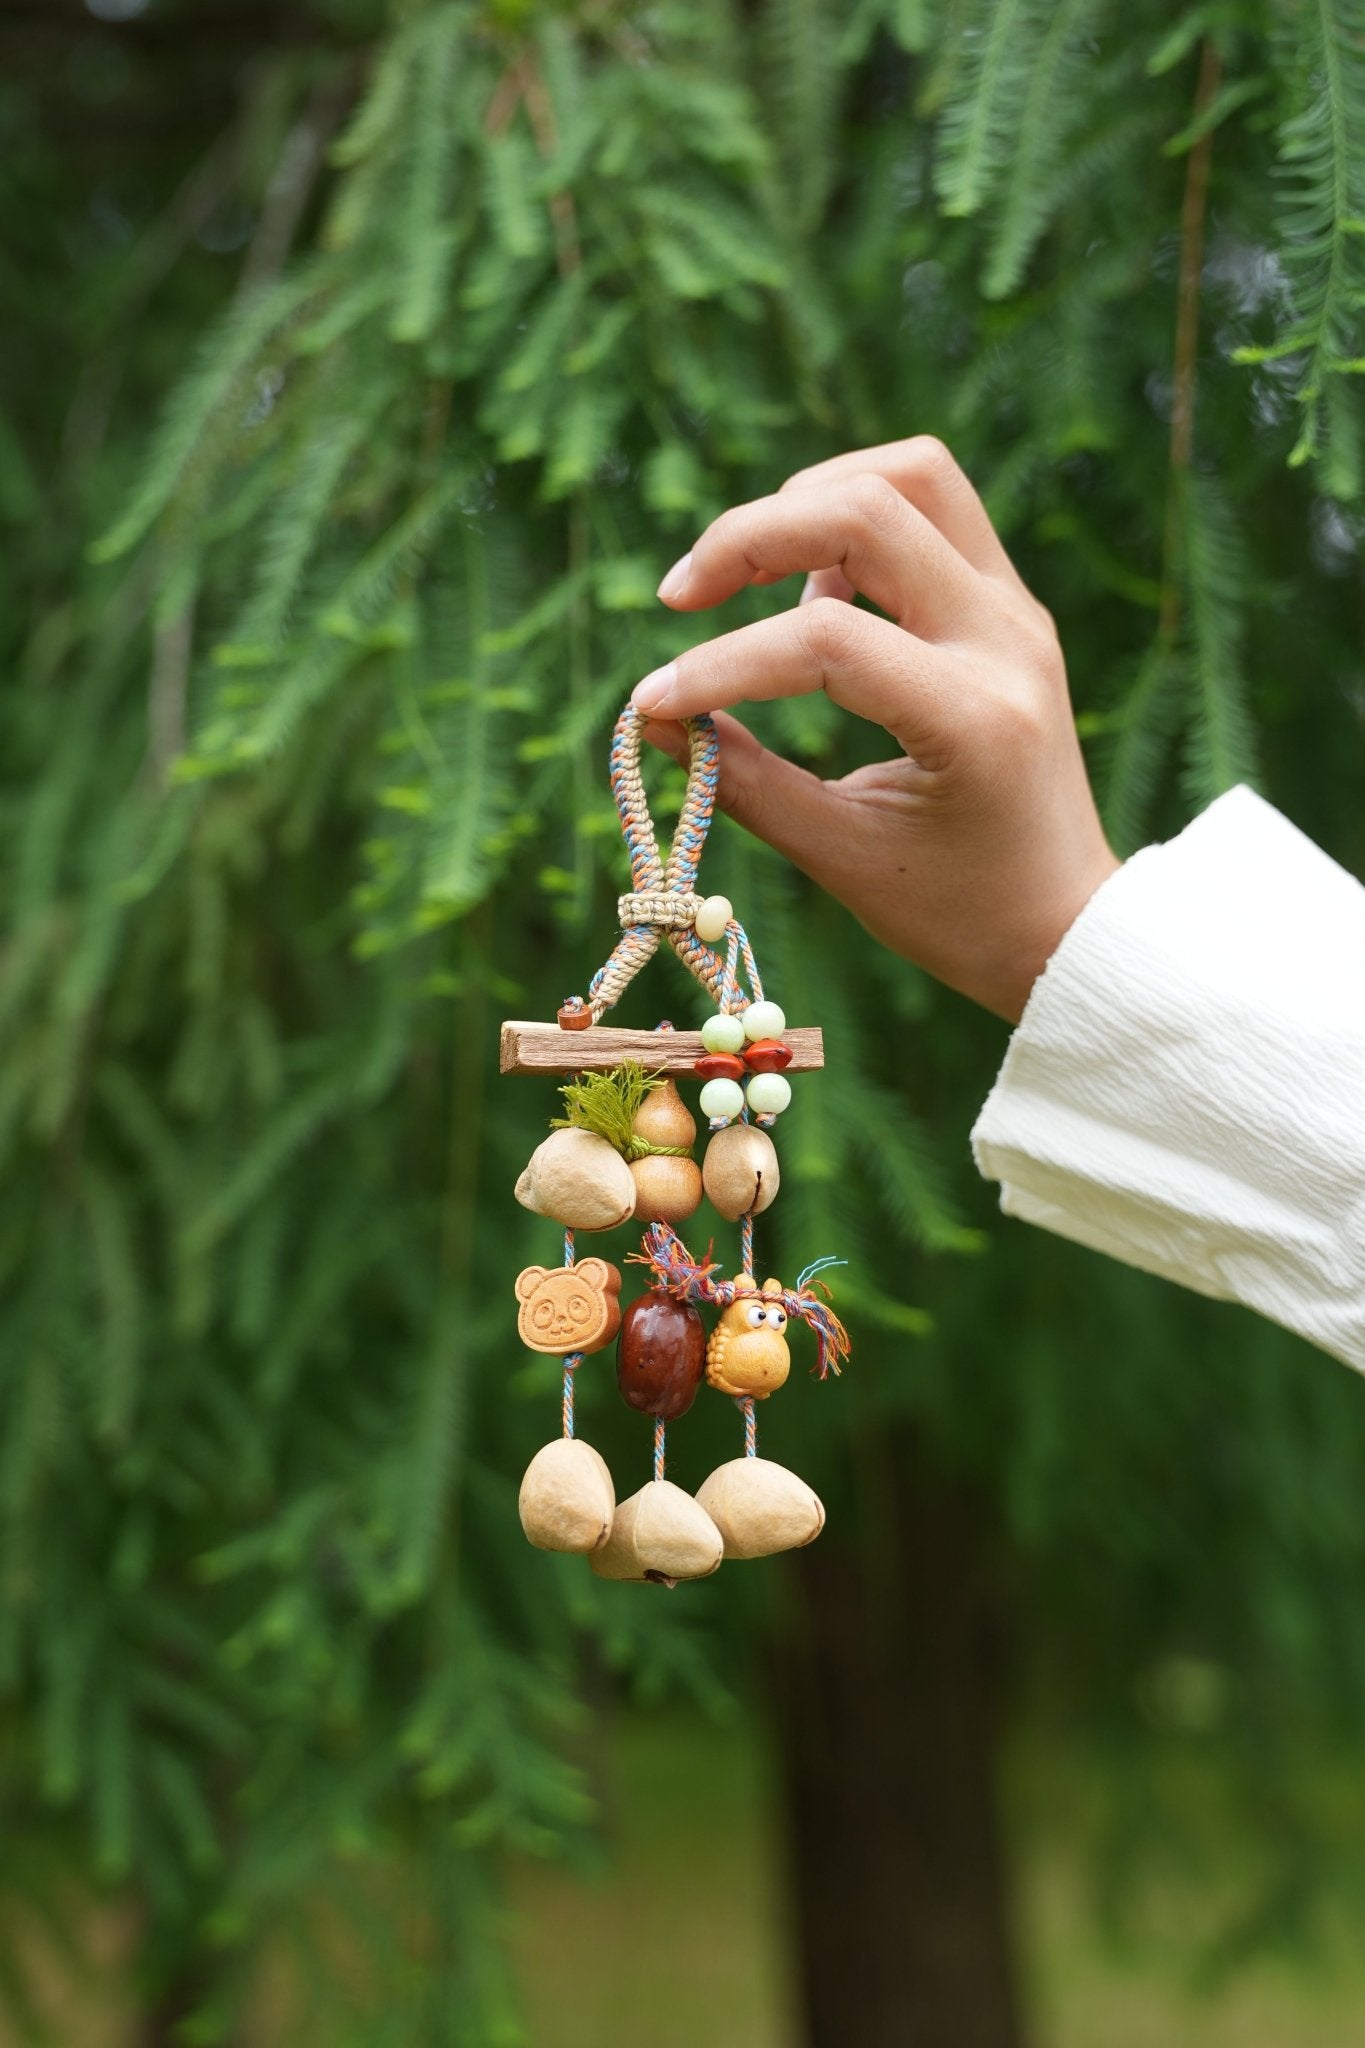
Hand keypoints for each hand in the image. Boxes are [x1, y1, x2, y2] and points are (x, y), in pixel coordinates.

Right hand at [631, 437, 1119, 1022]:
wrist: (1066, 924)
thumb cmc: (958, 911)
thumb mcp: (842, 858)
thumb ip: (744, 784)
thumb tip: (653, 720)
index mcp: (974, 716)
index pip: (826, 641)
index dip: (721, 664)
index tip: (655, 704)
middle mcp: (1006, 639)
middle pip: (871, 504)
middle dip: (751, 533)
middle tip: (681, 597)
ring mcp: (1015, 609)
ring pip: (912, 473)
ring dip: (811, 503)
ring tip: (753, 586)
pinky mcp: (1006, 603)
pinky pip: (929, 510)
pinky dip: (851, 526)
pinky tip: (813, 603)